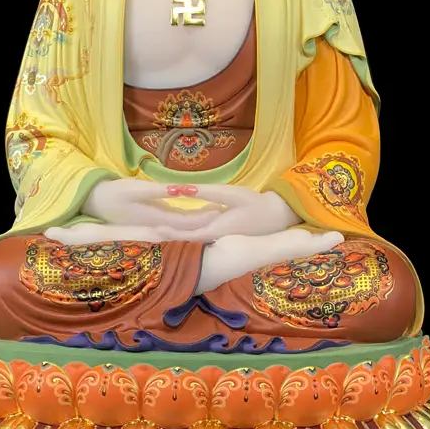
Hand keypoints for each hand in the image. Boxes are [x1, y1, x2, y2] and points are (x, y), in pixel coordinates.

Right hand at [81, 179, 222, 231]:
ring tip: (220, 215)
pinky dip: (189, 220)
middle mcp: (158, 226)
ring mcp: (155, 225)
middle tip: (228, 214)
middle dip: (207, 222)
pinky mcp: (152, 221)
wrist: (96, 202)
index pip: (186, 222)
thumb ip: (160, 190)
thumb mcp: (136, 189)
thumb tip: (182, 189)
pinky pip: (175, 223)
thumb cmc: (115, 193)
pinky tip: (199, 215)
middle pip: (187, 227)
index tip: (222, 211)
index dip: (205, 218)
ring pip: (182, 226)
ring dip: (200, 222)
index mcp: (156, 219)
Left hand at [156, 185, 301, 241]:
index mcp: (214, 230)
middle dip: (170, 236)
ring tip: (162, 229)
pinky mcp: (224, 235)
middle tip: (152, 231)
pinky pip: (203, 236)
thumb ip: (205, 192)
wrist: (277, 215)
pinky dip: (191, 232)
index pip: (186, 235)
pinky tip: (184, 227)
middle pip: (187, 239)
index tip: (154, 230)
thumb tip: (182, 189)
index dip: (169, 233)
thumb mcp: (229, 194)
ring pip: (195, 238)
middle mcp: (214, 238)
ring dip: (179, 235)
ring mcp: (220, 238)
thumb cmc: (254, 203)